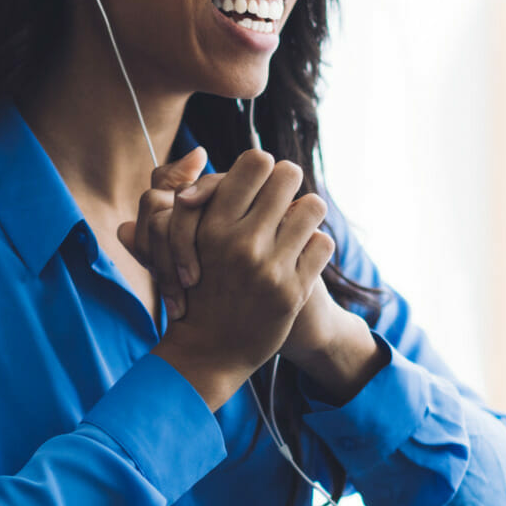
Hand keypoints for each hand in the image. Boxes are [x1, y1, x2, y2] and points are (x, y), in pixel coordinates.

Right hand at [117, 155, 377, 399]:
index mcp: (210, 226)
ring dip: (306, 214)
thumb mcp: (182, 245)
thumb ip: (191, 204)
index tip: (261, 181)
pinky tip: (302, 256)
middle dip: (288, 183)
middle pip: (288, 174)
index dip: (263, 167)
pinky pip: (323, 244)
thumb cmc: (196, 289)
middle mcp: (240, 243)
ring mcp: (269, 268)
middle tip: (284, 197)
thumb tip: (194, 154)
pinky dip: (315, 247)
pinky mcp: (293, 291)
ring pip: (313, 206)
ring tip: (297, 226)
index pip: (255, 162)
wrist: (209, 351)